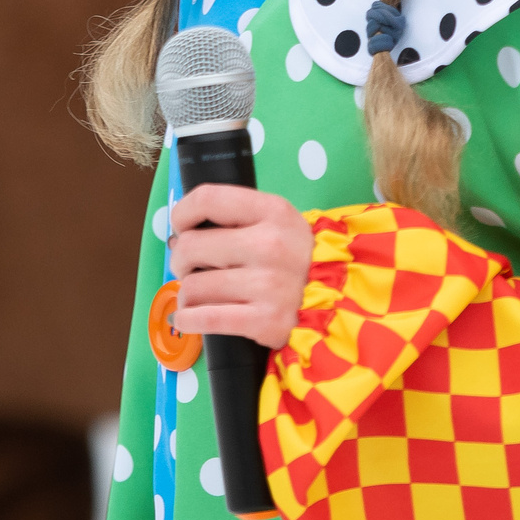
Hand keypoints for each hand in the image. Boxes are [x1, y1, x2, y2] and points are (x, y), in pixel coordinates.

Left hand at [166, 183, 312, 347]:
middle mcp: (270, 245)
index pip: (208, 198)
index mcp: (273, 211)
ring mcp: (268, 285)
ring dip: (186, 293)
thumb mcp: (280, 224)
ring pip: (194, 286)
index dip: (182, 212)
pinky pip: (205, 318)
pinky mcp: (265, 321)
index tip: (180, 227)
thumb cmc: (298, 260)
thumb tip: (180, 236)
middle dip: (181, 260)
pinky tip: (187, 317)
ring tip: (195, 295)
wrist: (339, 302)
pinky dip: (188, 319)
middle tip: (188, 268)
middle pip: (192, 246)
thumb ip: (238, 220)